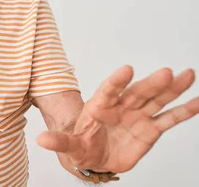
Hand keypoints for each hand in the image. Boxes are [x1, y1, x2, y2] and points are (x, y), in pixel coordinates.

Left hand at [36, 65, 198, 172]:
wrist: (95, 156)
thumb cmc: (81, 145)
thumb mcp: (69, 146)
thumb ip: (59, 142)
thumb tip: (41, 140)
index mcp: (99, 106)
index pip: (108, 90)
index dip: (117, 81)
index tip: (127, 70)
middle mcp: (121, 107)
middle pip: (138, 92)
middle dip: (151, 83)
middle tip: (166, 71)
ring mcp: (138, 116)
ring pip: (157, 100)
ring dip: (172, 89)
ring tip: (187, 74)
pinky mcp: (151, 129)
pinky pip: (169, 119)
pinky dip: (184, 111)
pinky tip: (197, 101)